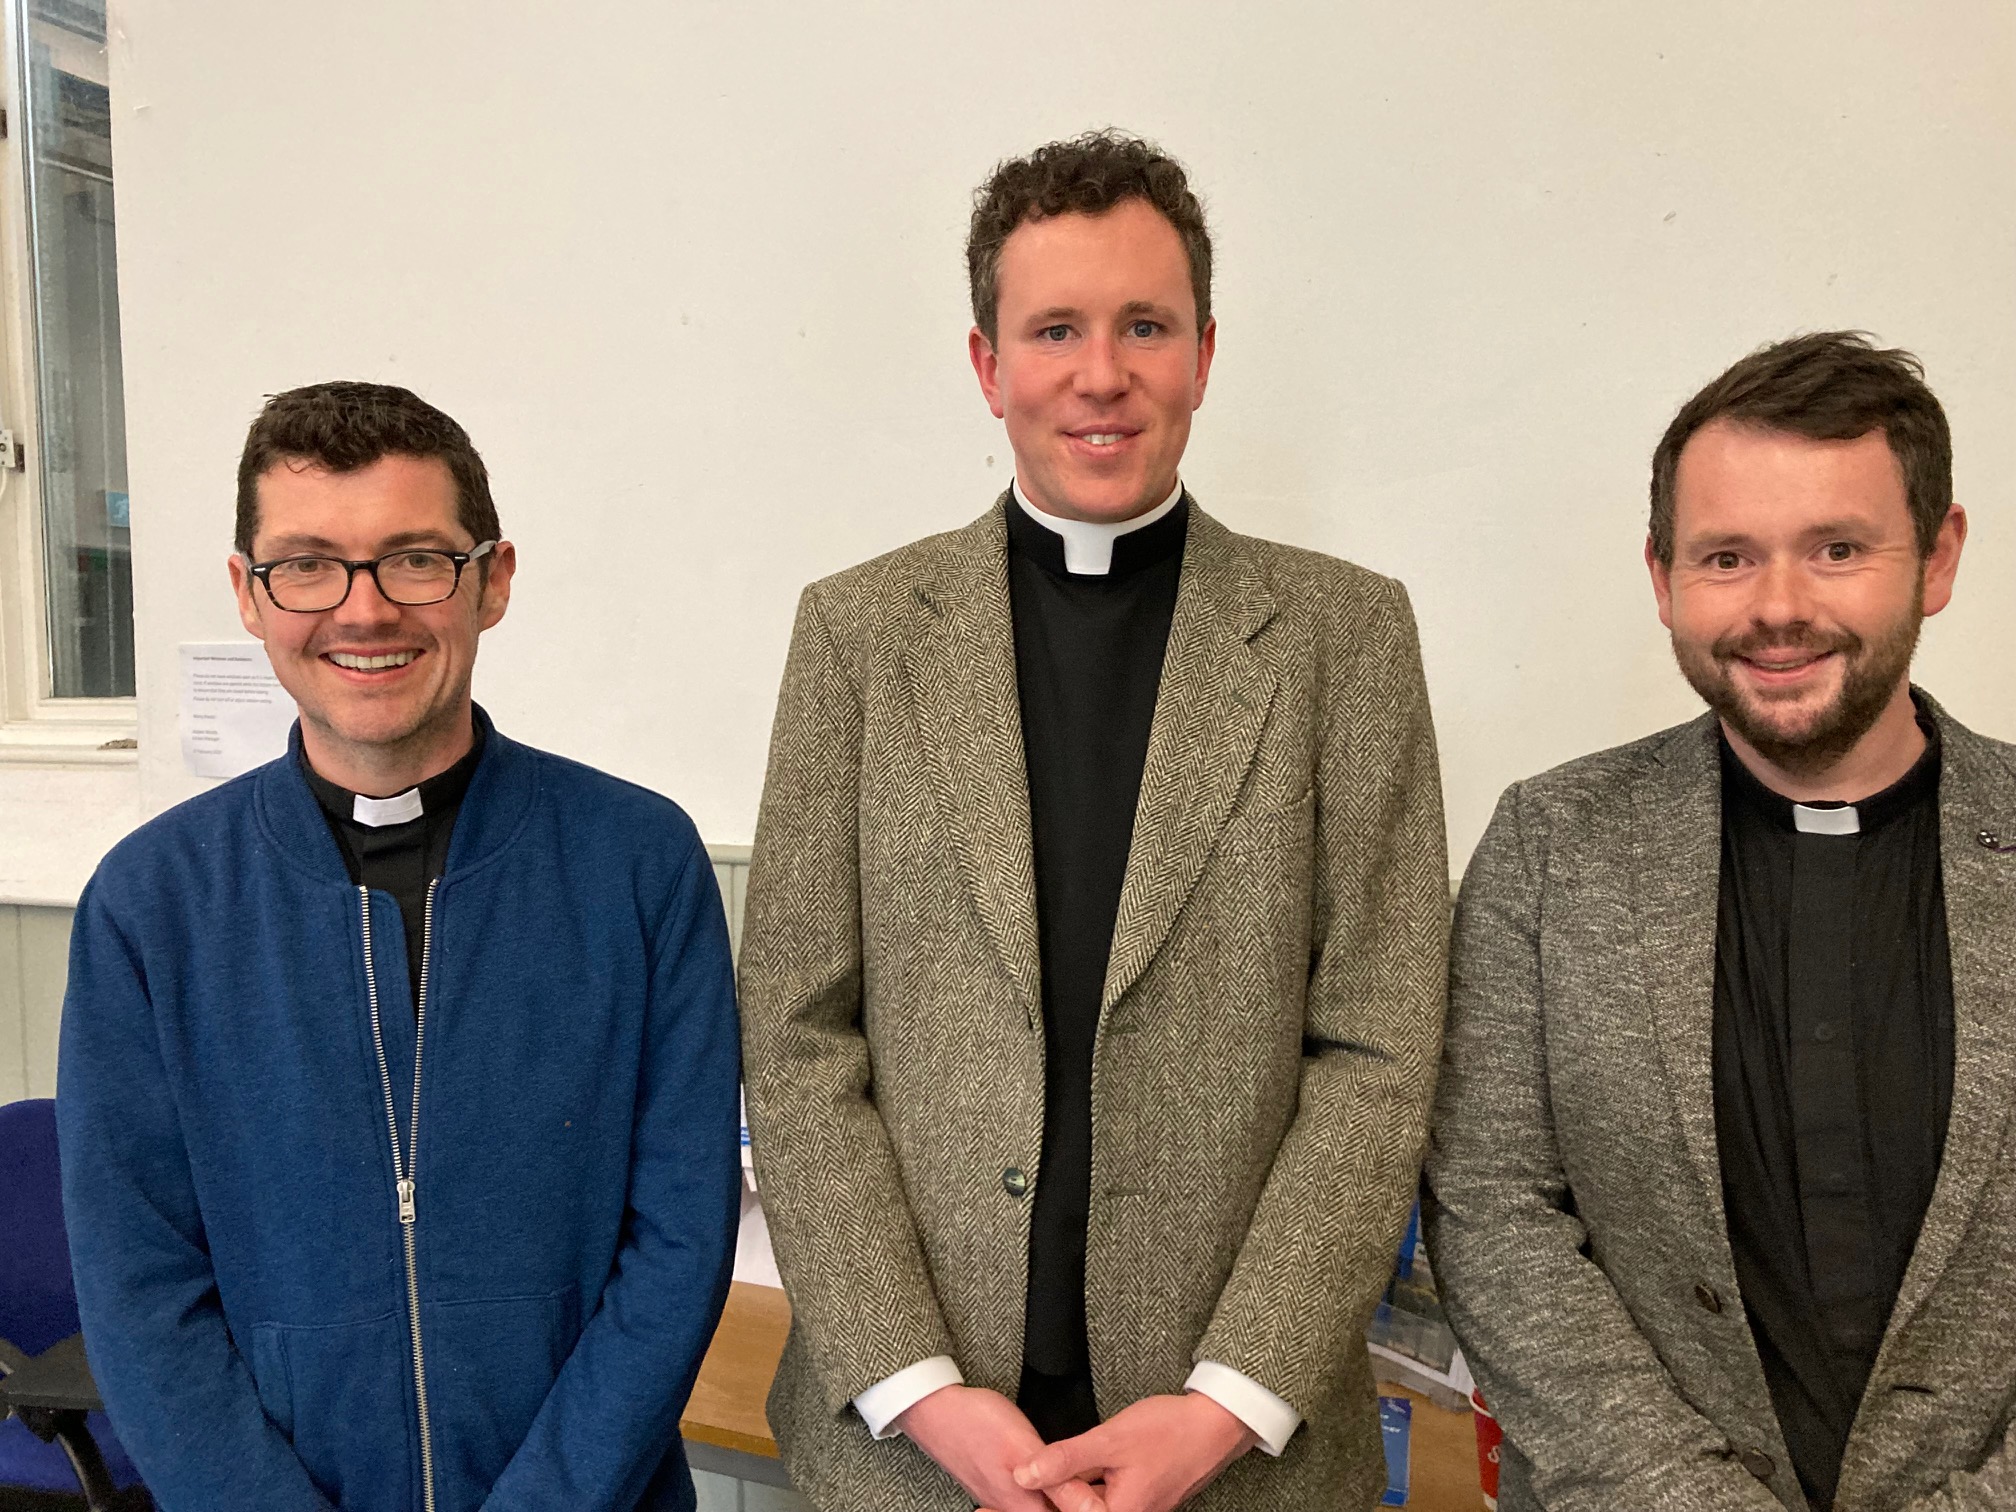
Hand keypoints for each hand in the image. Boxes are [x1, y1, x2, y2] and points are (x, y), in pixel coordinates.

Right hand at [897, 1383, 1100, 1511]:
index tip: (1099, 1492)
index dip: (1084, 1507)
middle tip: (1092, 1484)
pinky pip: (1025, 1496)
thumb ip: (1056, 1480)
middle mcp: (1010, 1507)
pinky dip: (1041, 1490)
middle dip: (1072, 1502)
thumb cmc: (975, 1423)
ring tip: (1077, 1480)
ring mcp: (999, 1495)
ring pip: (1039, 1505)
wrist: (933, 1409)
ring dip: (1059, 1496)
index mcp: (1021, 1506)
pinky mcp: (995, 1482)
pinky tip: (1047, 1477)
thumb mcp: (1023, 1446)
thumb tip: (1090, 1509)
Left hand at [1009, 1391, 1257, 1511]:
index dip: (1021, 1510)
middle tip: (985, 1507)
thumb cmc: (1168, 1432)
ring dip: (1052, 1501)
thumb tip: (1021, 1476)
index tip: (984, 1507)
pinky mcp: (1134, 1500)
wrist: (1215, 1426)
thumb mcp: (1109, 1440)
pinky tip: (1052, 1482)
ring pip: (1081, 1509)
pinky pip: (1095, 1501)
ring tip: (1009, 1492)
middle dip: (1036, 1506)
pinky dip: (1072, 1493)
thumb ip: (1064, 1460)